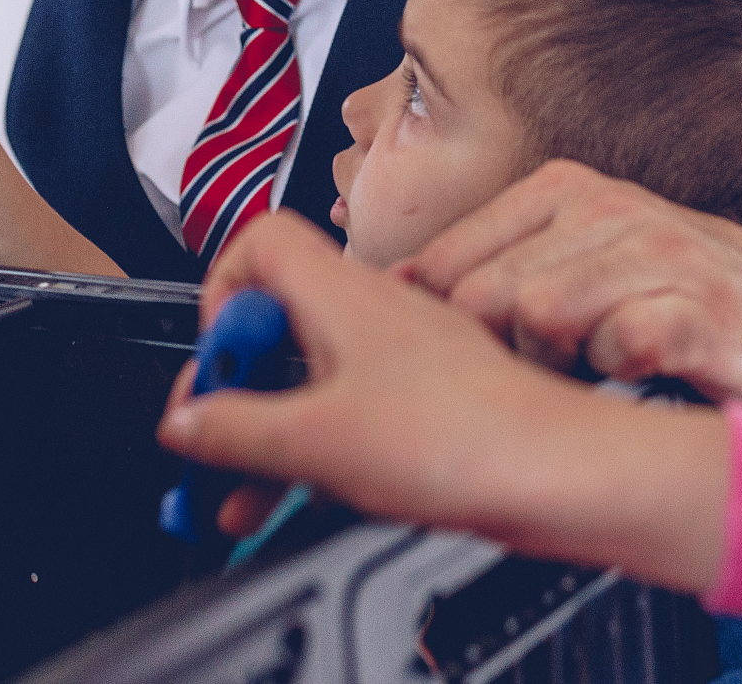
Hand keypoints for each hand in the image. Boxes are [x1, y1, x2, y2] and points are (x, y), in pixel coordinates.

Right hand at [159, 212, 727, 592]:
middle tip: (211, 442)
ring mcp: (399, 355)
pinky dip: (312, 449)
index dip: (218, 298)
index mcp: (341, 295)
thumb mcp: (317, 441)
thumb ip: (236, 429)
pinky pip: (347, 410)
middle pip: (273, 320)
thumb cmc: (464, 437)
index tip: (213, 366)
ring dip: (266, 430)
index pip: (256, 246)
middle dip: (232, 385)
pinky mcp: (422, 400)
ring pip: (308, 376)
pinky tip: (299, 496)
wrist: (556, 472)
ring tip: (238, 496)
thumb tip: (185, 420)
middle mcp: (370, 312)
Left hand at [400, 161, 741, 404]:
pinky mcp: (703, 310)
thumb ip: (494, 268)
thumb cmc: (674, 290)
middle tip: (541, 369)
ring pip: (540, 318)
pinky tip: (637, 370)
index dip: (447, 327)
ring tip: (590, 367)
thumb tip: (397, 292)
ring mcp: (658, 254)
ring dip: (554, 366)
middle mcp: (606, 209)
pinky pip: (620, 347)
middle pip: (483, 297)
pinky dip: (616, 374)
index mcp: (561, 192)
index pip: (448, 263)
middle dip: (497, 352)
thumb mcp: (577, 257)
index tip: (473, 356)